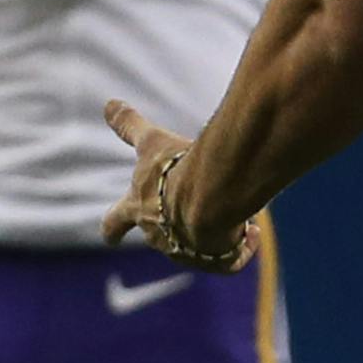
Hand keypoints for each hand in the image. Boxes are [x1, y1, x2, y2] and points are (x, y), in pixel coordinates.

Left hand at [100, 100, 259, 273]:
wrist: (209, 195)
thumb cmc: (176, 169)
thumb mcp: (153, 142)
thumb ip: (129, 124)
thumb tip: (108, 102)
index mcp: (137, 209)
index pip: (114, 222)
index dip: (112, 228)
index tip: (110, 238)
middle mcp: (157, 236)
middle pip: (158, 239)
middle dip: (171, 231)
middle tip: (184, 224)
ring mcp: (185, 252)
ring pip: (197, 246)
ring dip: (212, 231)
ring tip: (234, 210)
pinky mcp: (214, 260)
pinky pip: (229, 260)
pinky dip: (241, 246)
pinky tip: (254, 230)